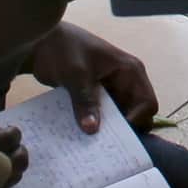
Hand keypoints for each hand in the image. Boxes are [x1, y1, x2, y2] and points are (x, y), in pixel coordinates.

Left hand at [27, 21, 159, 132]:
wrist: (40, 42)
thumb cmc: (63, 49)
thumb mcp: (76, 74)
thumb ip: (85, 101)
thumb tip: (92, 130)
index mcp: (130, 71)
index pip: (147, 104)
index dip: (136, 121)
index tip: (114, 135)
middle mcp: (126, 82)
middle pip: (136, 115)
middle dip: (122, 131)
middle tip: (103, 145)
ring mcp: (111, 91)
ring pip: (118, 119)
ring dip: (106, 131)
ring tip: (90, 145)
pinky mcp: (96, 98)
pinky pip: (102, 117)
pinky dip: (94, 126)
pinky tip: (81, 136)